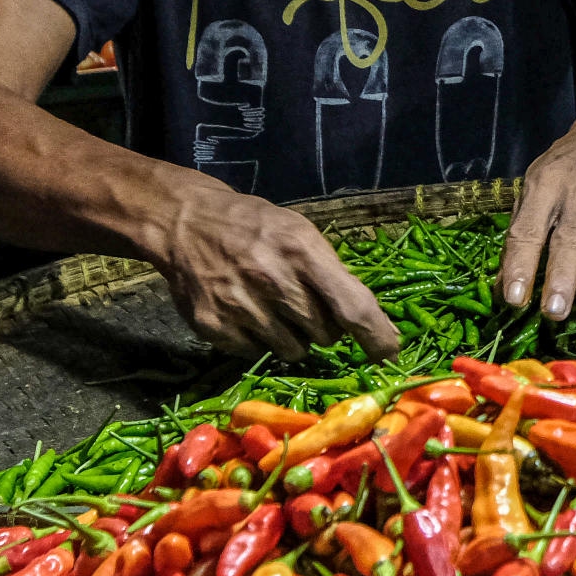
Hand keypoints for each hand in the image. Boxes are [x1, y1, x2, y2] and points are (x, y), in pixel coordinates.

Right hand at [145, 176, 398, 361]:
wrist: (186, 223)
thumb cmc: (256, 228)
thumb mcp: (301, 234)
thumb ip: (333, 276)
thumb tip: (372, 326)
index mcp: (302, 251)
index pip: (352, 307)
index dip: (376, 335)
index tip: (389, 353)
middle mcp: (273, 280)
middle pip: (326, 334)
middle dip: (325, 327)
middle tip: (304, 304)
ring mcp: (240, 306)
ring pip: (294, 350)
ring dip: (293, 336)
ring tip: (273, 306)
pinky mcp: (214, 326)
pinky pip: (257, 353)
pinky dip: (259, 339)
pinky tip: (247, 310)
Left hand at [501, 107, 575, 320]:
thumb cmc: (568, 168)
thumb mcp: (536, 182)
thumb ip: (523, 228)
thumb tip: (508, 281)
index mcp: (546, 185)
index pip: (529, 229)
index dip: (521, 265)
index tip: (514, 299)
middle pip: (570, 239)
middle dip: (562, 277)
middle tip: (554, 311)